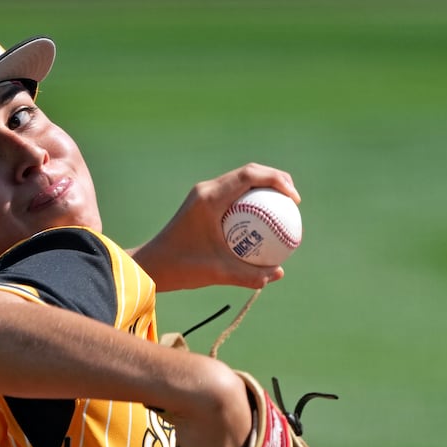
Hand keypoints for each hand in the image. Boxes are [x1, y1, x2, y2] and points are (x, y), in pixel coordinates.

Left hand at [130, 163, 300, 290]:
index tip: (294, 200)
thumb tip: (279, 273)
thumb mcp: (217, 273)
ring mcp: (203, 195)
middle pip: (249, 172)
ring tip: (284, 208)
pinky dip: (250, 202)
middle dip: (276, 180)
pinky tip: (263, 222)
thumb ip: (249, 275)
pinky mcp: (202, 203)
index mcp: (210, 197)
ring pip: (241, 181)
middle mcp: (206, 190)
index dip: (278, 180)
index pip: (250, 175)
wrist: (152, 264)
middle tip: (294, 201)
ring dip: (263, 188)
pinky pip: (233, 195)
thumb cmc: (181, 267)